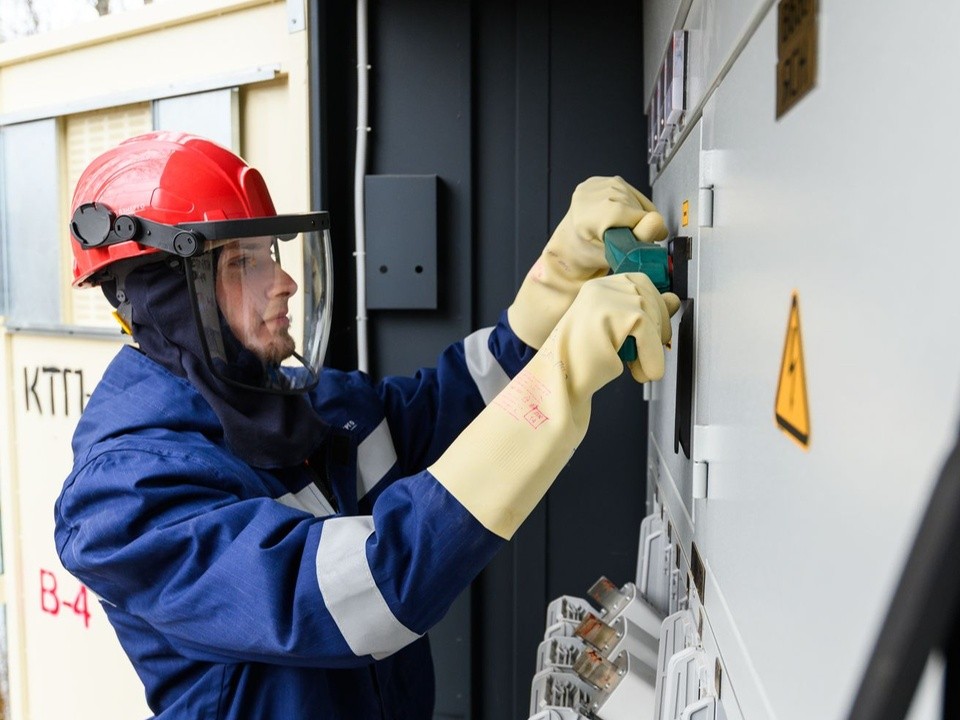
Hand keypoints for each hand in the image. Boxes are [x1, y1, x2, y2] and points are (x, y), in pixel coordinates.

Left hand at [508, 176, 667, 348]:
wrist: (570, 244)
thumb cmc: (587, 254)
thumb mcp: (614, 255)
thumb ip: (637, 239)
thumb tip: (658, 222)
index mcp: (588, 215)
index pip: (634, 215)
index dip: (645, 230)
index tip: (640, 242)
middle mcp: (590, 195)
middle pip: (636, 206)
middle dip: (639, 224)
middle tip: (625, 239)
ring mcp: (595, 185)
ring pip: (636, 199)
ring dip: (637, 216)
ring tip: (620, 229)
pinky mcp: (602, 180)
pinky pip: (632, 191)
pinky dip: (633, 206)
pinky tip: (620, 217)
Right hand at [542, 273, 680, 400]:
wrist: (559, 381)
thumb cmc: (583, 361)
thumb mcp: (618, 332)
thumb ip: (645, 312)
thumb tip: (674, 299)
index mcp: (599, 286)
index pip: (641, 284)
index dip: (653, 311)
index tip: (651, 336)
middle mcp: (601, 286)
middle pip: (650, 296)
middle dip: (656, 330)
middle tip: (645, 357)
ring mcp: (606, 297)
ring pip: (652, 316)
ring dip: (653, 348)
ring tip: (639, 369)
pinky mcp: (614, 314)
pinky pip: (649, 333)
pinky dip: (651, 357)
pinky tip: (643, 372)